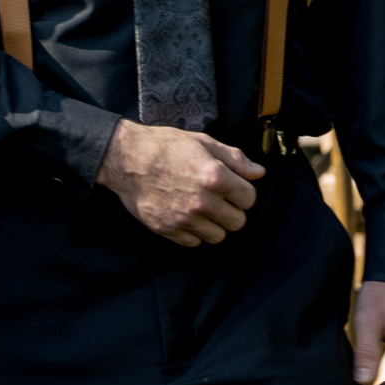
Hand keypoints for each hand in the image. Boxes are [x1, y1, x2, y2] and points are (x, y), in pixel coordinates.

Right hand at [95, 120, 264, 245]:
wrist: (126, 159)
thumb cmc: (165, 146)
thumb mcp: (203, 142)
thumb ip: (234, 158)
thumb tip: (259, 173)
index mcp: (215, 176)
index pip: (249, 198)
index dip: (242, 192)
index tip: (231, 188)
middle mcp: (203, 201)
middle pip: (238, 221)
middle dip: (231, 210)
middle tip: (217, 199)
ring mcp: (185, 218)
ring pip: (219, 236)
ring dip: (214, 224)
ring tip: (201, 209)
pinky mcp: (170, 230)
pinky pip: (195, 242)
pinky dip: (194, 232)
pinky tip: (185, 215)